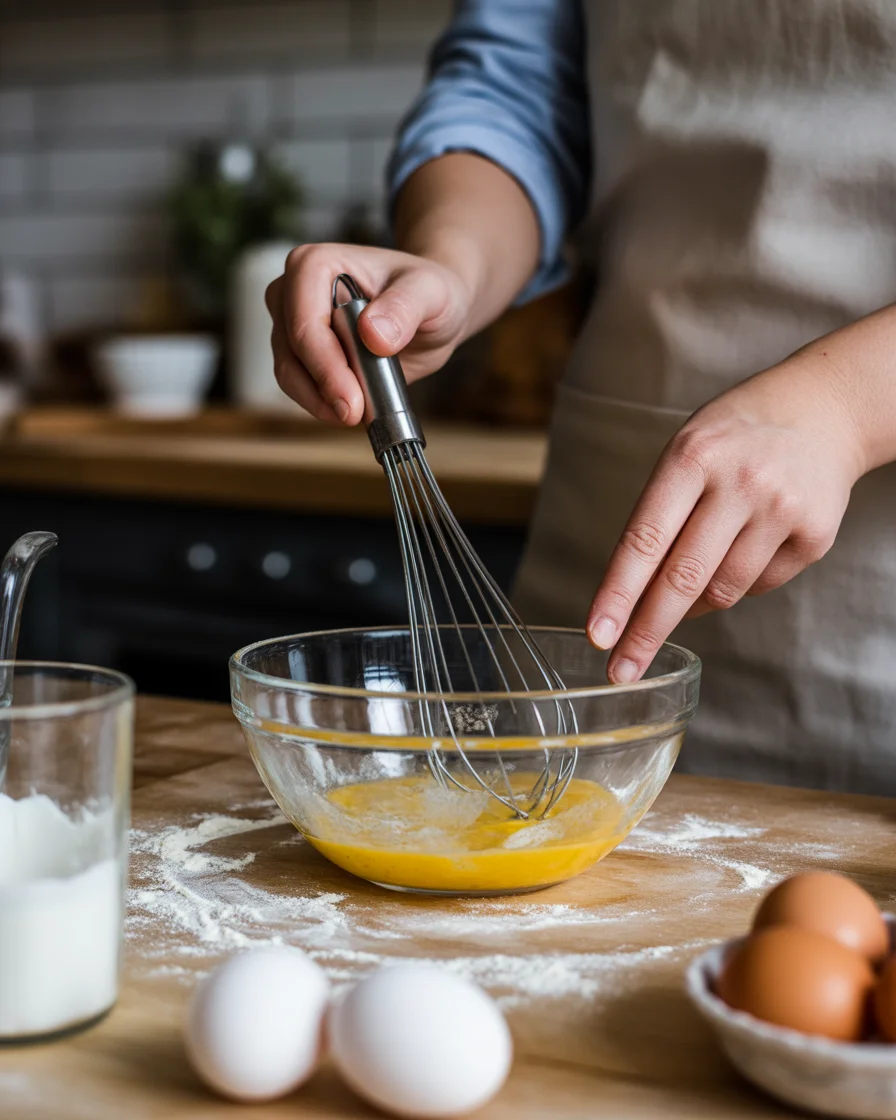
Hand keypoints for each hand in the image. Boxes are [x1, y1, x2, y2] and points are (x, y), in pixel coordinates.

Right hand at [265, 243, 472, 424]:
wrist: (429, 312)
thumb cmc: (427, 292)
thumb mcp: (431, 292)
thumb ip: (405, 307)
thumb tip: (373, 334)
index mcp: (315, 265)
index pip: (306, 324)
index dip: (326, 367)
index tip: (353, 400)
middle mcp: (292, 291)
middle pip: (291, 353)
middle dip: (323, 389)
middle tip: (356, 415)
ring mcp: (291, 324)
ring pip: (290, 374)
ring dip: (321, 402)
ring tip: (359, 413)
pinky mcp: (299, 353)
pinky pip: (300, 386)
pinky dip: (323, 404)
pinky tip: (353, 409)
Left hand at [587, 356, 866, 682]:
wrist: (823, 409)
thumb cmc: (733, 439)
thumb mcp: (686, 453)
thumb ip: (660, 518)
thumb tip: (637, 603)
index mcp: (692, 457)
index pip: (645, 539)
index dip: (618, 593)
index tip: (598, 635)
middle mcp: (740, 482)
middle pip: (683, 578)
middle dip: (646, 632)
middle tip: (620, 672)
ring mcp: (781, 509)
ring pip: (722, 591)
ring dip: (694, 604)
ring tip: (689, 584)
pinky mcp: (814, 534)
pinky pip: (760, 586)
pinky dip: (739, 583)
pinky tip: (743, 550)